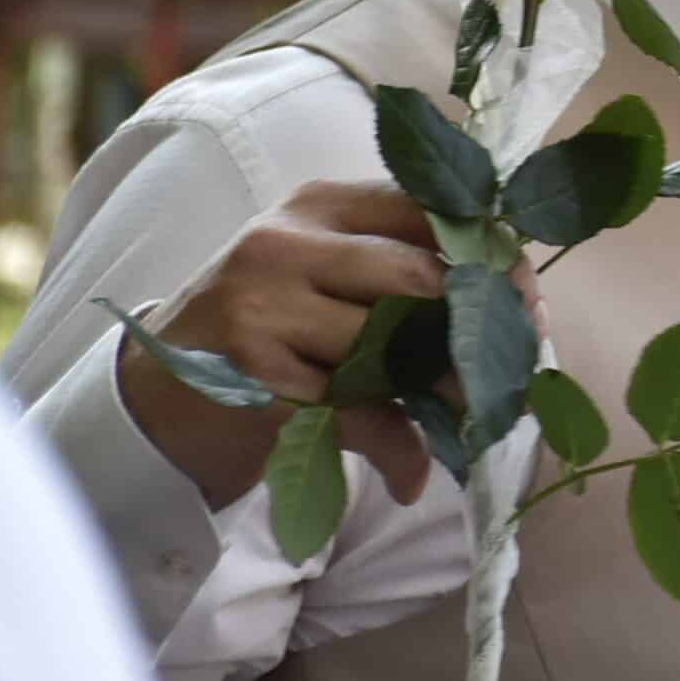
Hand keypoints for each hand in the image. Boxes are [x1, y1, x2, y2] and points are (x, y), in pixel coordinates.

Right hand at [117, 180, 537, 512]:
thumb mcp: (322, 283)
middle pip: (417, 277)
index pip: (425, 208)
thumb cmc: (264, 333)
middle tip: (510, 369)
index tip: (528, 301)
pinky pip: (353, 411)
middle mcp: (287, 244)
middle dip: (476, 328)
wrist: (151, 399)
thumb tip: (516, 316)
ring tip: (468, 417)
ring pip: (389, 346)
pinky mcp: (252, 374)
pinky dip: (396, 449)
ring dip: (443, 392)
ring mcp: (263, 307)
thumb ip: (399, 280)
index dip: (489, 255)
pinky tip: (409, 475)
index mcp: (319, 205)